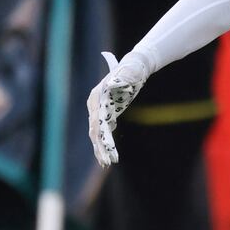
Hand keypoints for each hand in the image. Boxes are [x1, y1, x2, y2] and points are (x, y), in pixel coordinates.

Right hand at [86, 51, 146, 166]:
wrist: (135, 65)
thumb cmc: (132, 68)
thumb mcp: (129, 72)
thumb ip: (123, 78)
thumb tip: (117, 83)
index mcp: (97, 97)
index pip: (96, 121)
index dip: (100, 136)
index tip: (105, 148)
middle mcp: (94, 105)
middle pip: (94, 130)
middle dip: (100, 147)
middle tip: (107, 163)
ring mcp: (100, 110)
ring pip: (98, 133)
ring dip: (102, 148)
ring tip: (107, 164)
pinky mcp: (108, 113)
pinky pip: (104, 131)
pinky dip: (106, 143)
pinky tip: (109, 155)